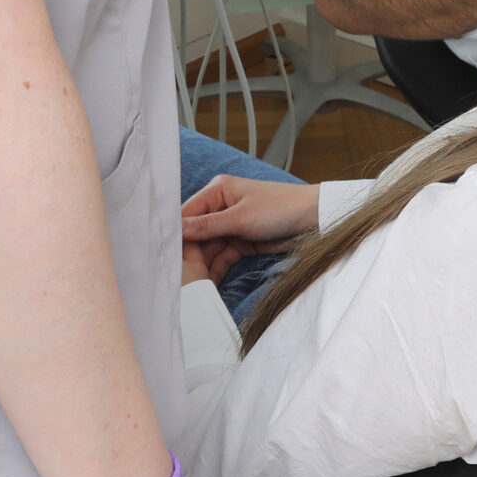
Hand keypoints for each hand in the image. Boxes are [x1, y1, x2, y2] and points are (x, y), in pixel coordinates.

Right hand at [181, 175, 319, 284]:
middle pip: (196, 233)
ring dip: (201, 265)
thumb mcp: (240, 219)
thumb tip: (176, 230)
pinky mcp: (241, 242)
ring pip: (208, 248)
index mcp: (218, 191)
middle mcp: (220, 206)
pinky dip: (216, 269)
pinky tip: (207, 285)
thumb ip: (207, 226)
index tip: (162, 255)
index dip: (175, 234)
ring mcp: (231, 225)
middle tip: (175, 277)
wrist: (314, 220)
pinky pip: (222, 257)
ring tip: (189, 285)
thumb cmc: (280, 209)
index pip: (187, 214)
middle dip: (188, 254)